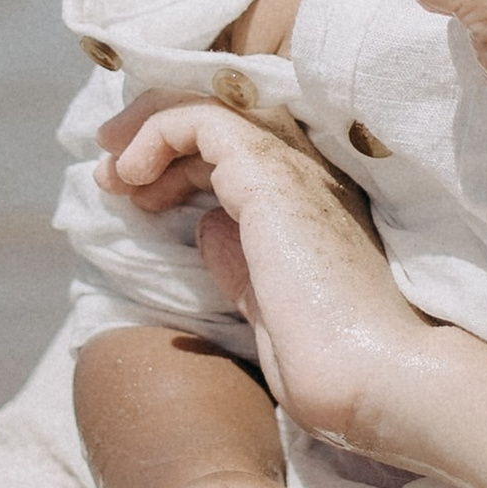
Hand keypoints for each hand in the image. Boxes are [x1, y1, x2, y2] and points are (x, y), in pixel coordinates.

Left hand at [100, 93, 431, 447]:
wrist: (374, 378)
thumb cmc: (333, 364)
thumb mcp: (268, 305)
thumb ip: (240, 261)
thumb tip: (207, 224)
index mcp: (312, 205)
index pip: (238, 150)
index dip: (180, 162)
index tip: (137, 195)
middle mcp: (307, 175)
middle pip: (222, 120)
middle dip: (156, 139)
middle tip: (112, 175)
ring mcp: (292, 170)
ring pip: (209, 108)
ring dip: (147, 132)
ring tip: (112, 173)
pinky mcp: (268, 176)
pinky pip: (200, 119)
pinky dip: (156, 132)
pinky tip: (132, 172)